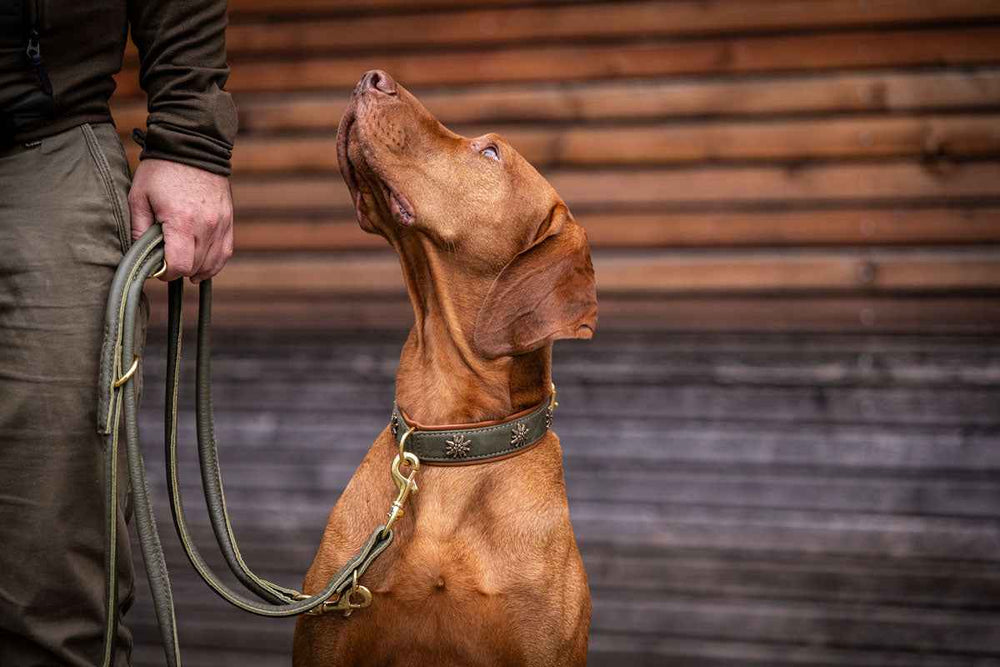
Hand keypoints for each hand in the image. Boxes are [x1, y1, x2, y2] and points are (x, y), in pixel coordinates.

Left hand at [129, 159, 234, 282]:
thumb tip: (140, 255)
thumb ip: (138, 228)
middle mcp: (205, 226)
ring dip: (196, 269)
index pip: (179, 266)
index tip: (157, 267)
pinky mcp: (228, 221)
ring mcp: (220, 224)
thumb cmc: (161, 170)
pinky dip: (214, 263)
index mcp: (181, 222)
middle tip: (165, 261)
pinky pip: (225, 252)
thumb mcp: (138, 197)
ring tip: (184, 266)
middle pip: (195, 267)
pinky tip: (202, 266)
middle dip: (178, 269)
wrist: (193, 147)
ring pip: (212, 264)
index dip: (165, 273)